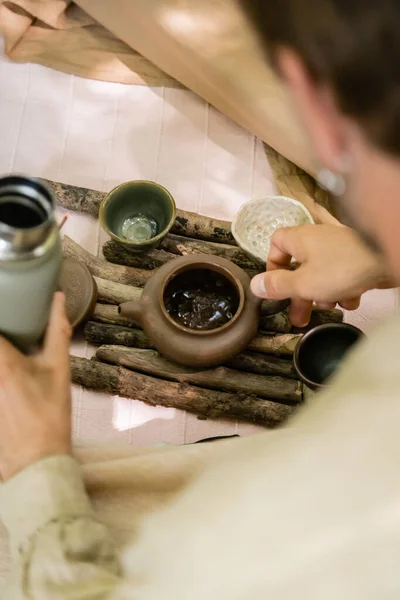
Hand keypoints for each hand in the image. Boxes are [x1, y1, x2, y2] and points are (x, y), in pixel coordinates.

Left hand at [0, 292, 71, 480]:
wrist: (37, 460)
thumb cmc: (50, 415)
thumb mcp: (59, 369)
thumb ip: (57, 331)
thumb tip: (58, 299)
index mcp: (3, 362)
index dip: (1, 310)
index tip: (6, 305)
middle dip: (4, 338)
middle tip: (11, 335)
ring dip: (3, 356)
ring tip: (13, 360)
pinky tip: (9, 382)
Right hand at [251, 224, 391, 326]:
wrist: (386, 260)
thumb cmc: (340, 269)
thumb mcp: (302, 283)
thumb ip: (277, 286)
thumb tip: (254, 285)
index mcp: (299, 238)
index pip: (276, 244)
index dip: (273, 265)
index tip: (277, 286)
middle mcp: (317, 239)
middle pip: (299, 267)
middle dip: (300, 294)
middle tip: (299, 317)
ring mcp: (338, 247)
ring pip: (321, 274)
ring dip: (324, 293)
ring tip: (332, 305)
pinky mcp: (357, 257)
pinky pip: (342, 275)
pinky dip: (345, 289)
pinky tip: (352, 298)